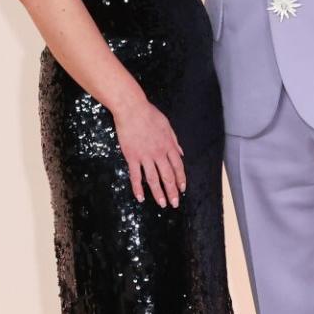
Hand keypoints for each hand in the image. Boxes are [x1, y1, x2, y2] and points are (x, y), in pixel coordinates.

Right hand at [112, 91, 185, 206]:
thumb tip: (181, 153)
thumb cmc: (149, 114)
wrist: (132, 109)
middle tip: (174, 203)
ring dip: (158, 193)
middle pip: (168, 176)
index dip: (181, 179)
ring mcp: (145, 156)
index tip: (182, 189)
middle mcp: (159, 153)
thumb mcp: (167, 126)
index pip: (178, 166)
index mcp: (169, 145)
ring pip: (153, 179)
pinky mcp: (132, 157)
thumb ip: (174, 141)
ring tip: (162, 204)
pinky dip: (138, 188)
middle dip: (172, 191)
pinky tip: (141, 197)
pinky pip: (136, 176)